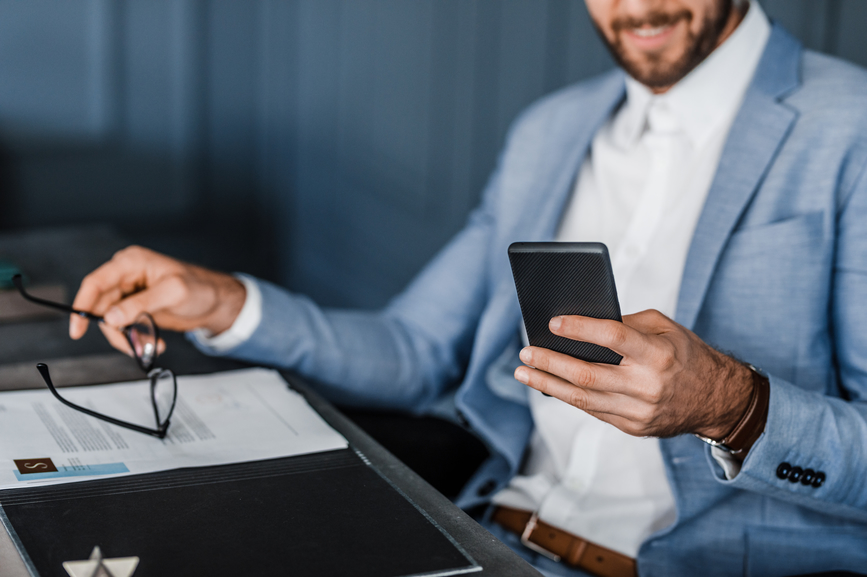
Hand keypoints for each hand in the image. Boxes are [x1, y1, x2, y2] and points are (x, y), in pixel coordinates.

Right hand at [70, 246, 245, 354]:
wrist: (216, 302)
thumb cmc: (200, 288)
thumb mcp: (172, 293)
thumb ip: (140, 304)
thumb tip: (111, 317)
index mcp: (131, 263)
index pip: (96, 282)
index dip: (82, 304)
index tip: (77, 328)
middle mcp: (126, 277)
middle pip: (100, 306)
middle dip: (113, 330)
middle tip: (131, 345)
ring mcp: (130, 294)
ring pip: (110, 321)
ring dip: (126, 338)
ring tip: (150, 346)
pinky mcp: (136, 309)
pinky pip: (123, 327)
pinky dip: (134, 339)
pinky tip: (155, 343)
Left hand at [514, 310, 753, 438]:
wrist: (717, 400)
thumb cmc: (686, 356)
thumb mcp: (665, 328)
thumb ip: (626, 324)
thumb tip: (582, 324)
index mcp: (658, 354)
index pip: (613, 338)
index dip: (580, 329)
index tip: (553, 322)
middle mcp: (648, 386)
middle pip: (588, 375)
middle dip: (551, 362)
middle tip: (526, 351)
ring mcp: (639, 411)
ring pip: (583, 399)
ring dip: (548, 384)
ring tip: (524, 371)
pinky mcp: (633, 427)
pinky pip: (593, 410)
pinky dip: (568, 396)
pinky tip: (549, 385)